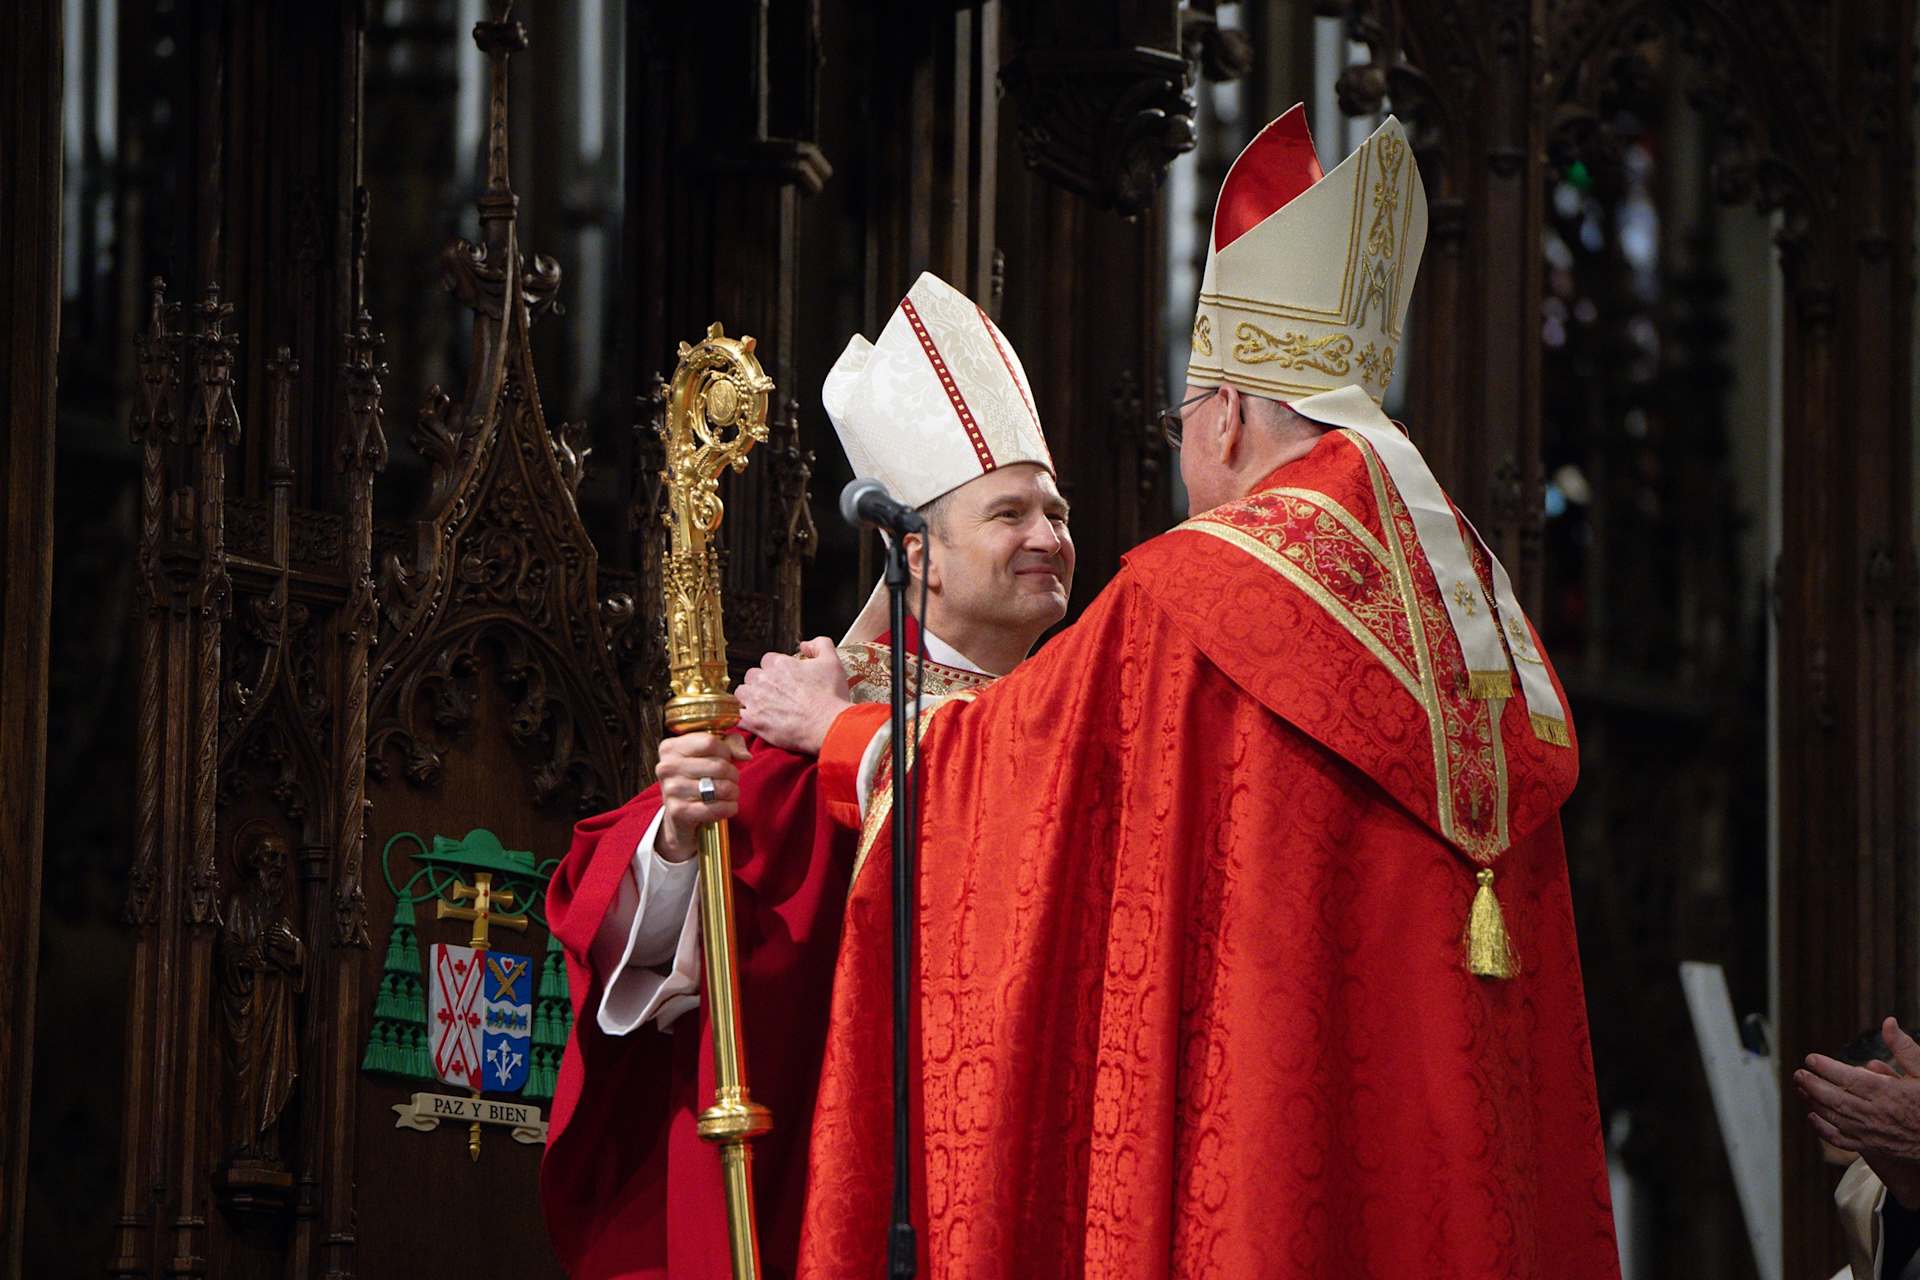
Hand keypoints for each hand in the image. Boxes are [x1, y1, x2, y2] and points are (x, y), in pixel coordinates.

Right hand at [654, 732, 749, 862]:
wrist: (678, 815)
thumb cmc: (697, 778)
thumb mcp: (710, 753)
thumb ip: (731, 744)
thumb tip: (745, 755)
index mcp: (670, 748)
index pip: (710, 743)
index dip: (726, 752)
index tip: (726, 759)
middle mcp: (667, 767)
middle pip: (718, 766)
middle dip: (733, 775)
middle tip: (732, 780)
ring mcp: (671, 790)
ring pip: (720, 788)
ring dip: (733, 792)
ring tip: (730, 793)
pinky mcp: (678, 812)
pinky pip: (716, 808)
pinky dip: (729, 808)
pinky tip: (728, 806)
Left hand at [737, 636, 851, 755]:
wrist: (828, 726)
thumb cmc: (830, 697)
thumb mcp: (832, 662)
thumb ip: (820, 645)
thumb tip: (805, 645)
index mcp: (779, 664)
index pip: (768, 660)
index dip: (777, 670)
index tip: (785, 679)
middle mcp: (764, 680)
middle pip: (752, 676)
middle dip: (761, 683)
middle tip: (776, 694)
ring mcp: (756, 701)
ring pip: (742, 693)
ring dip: (750, 698)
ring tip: (765, 707)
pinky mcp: (753, 721)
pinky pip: (739, 717)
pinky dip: (747, 719)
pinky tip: (759, 721)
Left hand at [1797, 1017, 1919, 1169]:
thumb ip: (1904, 1048)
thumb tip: (1888, 1022)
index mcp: (1889, 1092)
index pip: (1849, 1078)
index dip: (1826, 1068)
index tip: (1811, 1058)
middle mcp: (1877, 1113)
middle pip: (1836, 1098)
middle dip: (1813, 1084)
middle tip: (1798, 1073)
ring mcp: (1873, 1132)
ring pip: (1835, 1117)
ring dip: (1814, 1103)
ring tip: (1800, 1089)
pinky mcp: (1874, 1146)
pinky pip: (1842, 1140)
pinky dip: (1824, 1130)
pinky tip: (1813, 1117)